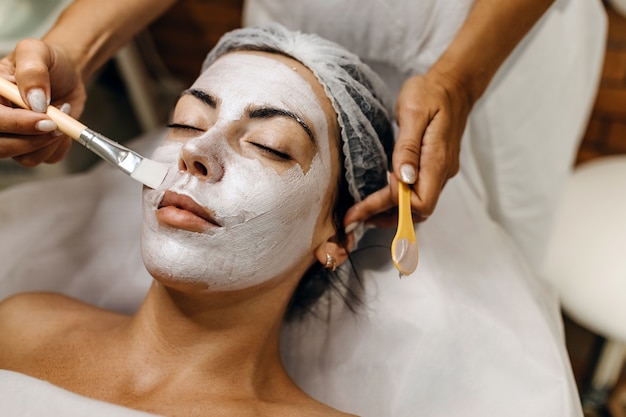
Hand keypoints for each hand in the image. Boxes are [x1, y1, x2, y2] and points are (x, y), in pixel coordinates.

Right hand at [0, 38, 86, 165]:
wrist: (67, 75)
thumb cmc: (47, 62)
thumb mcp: (36, 52)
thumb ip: (32, 70)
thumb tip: (34, 100)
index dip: (16, 123)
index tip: (44, 117)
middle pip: (1, 146)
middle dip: (32, 139)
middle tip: (55, 122)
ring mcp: (14, 136)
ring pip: (24, 158)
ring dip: (48, 142)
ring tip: (60, 116)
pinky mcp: (34, 148)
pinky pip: (45, 159)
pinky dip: (58, 146)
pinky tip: (62, 126)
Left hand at [344, 69, 472, 228]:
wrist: (453, 84)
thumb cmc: (430, 93)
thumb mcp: (413, 113)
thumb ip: (407, 147)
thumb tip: (403, 178)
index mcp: (437, 160)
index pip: (419, 202)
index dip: (392, 206)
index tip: (365, 203)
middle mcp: (442, 171)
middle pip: (419, 211)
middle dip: (387, 217)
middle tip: (355, 217)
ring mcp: (441, 171)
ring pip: (419, 206)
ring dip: (392, 213)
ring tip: (364, 213)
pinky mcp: (435, 167)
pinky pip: (419, 192)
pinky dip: (399, 201)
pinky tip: (382, 196)